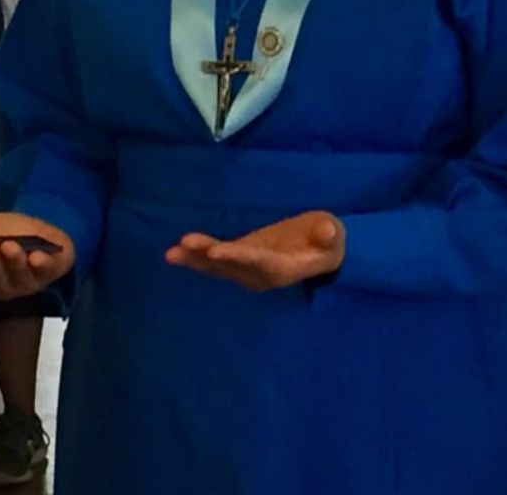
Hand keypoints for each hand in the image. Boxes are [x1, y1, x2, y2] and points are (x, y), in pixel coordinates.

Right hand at [0, 213, 75, 299]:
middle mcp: (4, 283)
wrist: (40, 225)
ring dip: (14, 262)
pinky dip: (42, 264)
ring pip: (18, 277)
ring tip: (10, 246)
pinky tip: (38, 257)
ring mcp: (27, 281)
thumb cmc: (5, 232)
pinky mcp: (50, 272)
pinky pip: (46, 272)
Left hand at [166, 211, 344, 291]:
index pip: (259, 262)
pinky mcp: (240, 260)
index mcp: (283, 268)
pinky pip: (216, 261)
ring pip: (219, 267)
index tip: (218, 251)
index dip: (238, 256)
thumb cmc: (328, 242)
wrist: (322, 253)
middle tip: (186, 245)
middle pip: (232, 266)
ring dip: (195, 259)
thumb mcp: (333, 235)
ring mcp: (248, 270)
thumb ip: (329, 234)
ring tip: (172, 252)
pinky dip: (196, 257)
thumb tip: (328, 231)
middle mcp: (261, 274)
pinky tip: (175, 252)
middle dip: (208, 256)